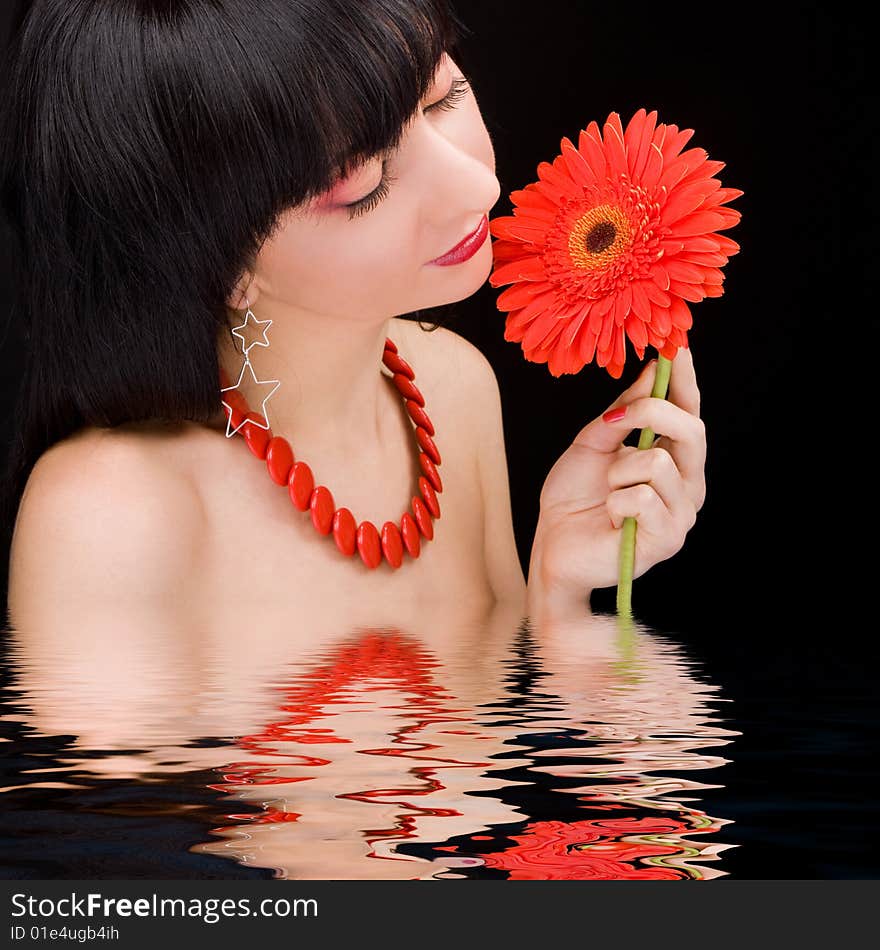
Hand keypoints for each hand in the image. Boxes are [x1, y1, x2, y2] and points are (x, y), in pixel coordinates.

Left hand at [529, 347, 705, 599]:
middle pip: (691, 429)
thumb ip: (624, 411)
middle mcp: (687, 483)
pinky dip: (615, 501)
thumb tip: (653, 372)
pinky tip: (611, 516)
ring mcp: (682, 513)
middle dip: (648, 415)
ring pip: (658, 463)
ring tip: (607, 492)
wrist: (553, 544)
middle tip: (612, 425)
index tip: (676, 343)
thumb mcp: (593, 443)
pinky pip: (642, 498)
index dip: (685, 377)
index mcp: (673, 457)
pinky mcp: (668, 539)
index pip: (690, 410)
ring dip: (617, 472)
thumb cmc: (573, 497)